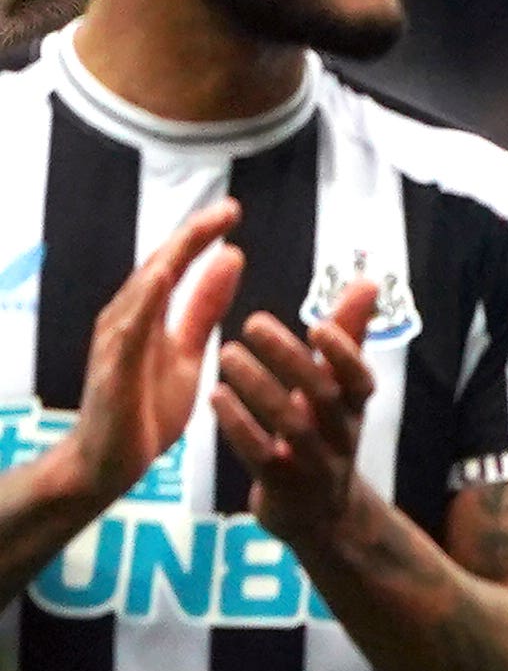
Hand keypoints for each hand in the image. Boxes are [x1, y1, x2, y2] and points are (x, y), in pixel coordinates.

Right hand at [23, 201, 239, 524]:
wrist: (110, 461)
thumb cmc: (146, 408)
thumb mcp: (186, 351)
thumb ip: (203, 308)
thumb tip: (229, 260)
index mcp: (147, 315)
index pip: (174, 266)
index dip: (200, 237)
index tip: (233, 212)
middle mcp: (126, 319)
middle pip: (158, 266)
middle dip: (191, 236)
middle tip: (228, 209)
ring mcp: (115, 341)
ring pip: (141, 289)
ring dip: (171, 256)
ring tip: (203, 229)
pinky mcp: (112, 367)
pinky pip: (127, 327)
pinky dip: (144, 299)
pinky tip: (163, 277)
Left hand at [206, 276, 389, 551]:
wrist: (320, 515)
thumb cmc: (324, 436)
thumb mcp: (341, 390)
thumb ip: (350, 335)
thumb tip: (370, 281)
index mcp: (353, 408)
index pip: (360, 379)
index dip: (344, 355)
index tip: (318, 325)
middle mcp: (339, 435)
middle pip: (322, 396)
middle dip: (290, 359)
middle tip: (251, 323)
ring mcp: (312, 463)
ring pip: (291, 425)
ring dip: (259, 387)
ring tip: (226, 354)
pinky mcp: (281, 484)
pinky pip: (260, 454)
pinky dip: (238, 425)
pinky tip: (214, 397)